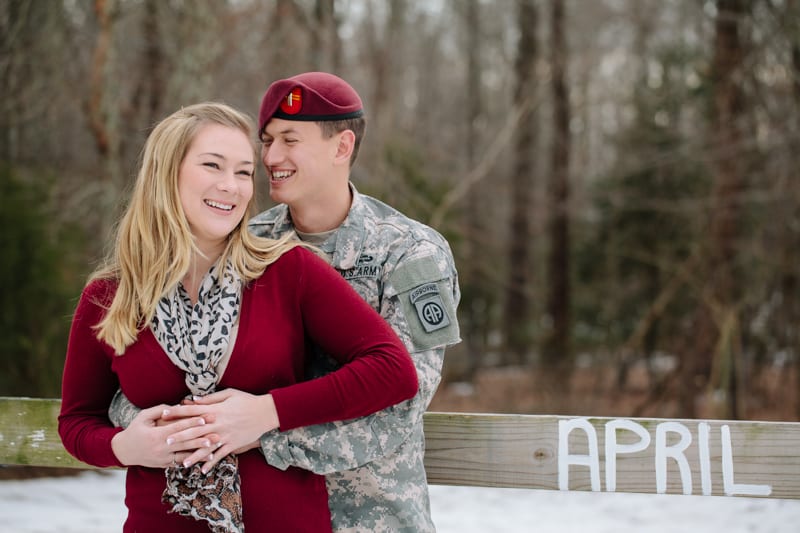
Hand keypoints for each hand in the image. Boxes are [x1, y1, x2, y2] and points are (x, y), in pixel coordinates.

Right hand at [110, 404, 218, 467]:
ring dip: (201, 452)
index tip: (206, 418)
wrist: (123, 451)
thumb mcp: (143, 417)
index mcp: (156, 435)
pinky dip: (192, 460)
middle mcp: (161, 448)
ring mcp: (163, 458)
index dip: (193, 422)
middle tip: (218, 434)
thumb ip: (160, 410)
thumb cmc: (134, 430)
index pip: (179, 427)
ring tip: (215, 449)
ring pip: (185, 455)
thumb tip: (177, 406)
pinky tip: (203, 459)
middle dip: (202, 438)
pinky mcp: (164, 465)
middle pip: (185, 442)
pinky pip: (180, 462)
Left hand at [161, 389, 278, 471]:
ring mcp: (226, 435)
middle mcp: (218, 424)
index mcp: (215, 410)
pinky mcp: (234, 444)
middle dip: (179, 436)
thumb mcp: (229, 394)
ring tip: (181, 463)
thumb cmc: (247, 400)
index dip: (177, 412)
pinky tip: (203, 470)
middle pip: (195, 430)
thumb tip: (194, 400)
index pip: (192, 411)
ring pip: (207, 447)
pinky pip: (221, 455)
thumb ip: (211, 399)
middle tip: (165, 441)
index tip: (163, 414)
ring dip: (194, 455)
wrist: (266, 412)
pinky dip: (212, 462)